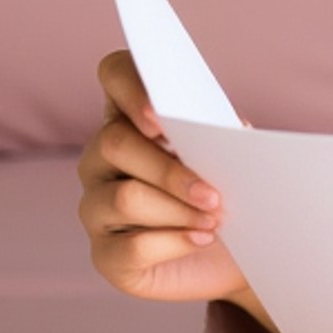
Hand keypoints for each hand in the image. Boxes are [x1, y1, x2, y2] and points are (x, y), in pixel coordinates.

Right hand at [76, 48, 269, 320]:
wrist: (235, 257)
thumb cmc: (229, 194)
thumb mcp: (233, 159)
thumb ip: (224, 138)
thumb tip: (234, 131)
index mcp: (132, 118)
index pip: (114, 76)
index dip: (131, 88)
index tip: (161, 115)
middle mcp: (101, 158)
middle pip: (117, 144)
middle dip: (172, 170)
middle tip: (215, 194)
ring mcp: (96, 206)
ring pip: (125, 197)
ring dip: (179, 210)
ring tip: (217, 220)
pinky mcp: (107, 255)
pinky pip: (130, 247)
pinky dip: (174, 243)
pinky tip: (200, 239)